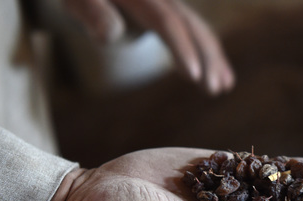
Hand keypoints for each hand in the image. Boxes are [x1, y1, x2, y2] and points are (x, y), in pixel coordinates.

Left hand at [62, 0, 233, 93]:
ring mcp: (170, 4)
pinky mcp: (172, 13)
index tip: (194, 77)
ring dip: (214, 58)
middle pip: (190, 27)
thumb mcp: (77, 1)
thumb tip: (111, 35)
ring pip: (198, 30)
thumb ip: (93, 14)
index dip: (182, 48)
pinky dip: (208, 54)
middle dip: (206, 58)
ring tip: (225, 87)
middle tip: (215, 90)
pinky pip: (195, 32)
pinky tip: (218, 76)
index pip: (166, 22)